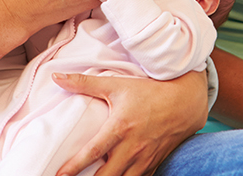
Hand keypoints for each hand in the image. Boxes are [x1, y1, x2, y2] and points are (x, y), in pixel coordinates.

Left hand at [51, 71, 207, 175]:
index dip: (74, 166)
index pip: (92, 152)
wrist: (186, 101)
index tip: (59, 174)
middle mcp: (132, 148)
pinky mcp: (154, 163)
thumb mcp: (117, 84)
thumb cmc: (149, 91)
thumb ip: (85, 83)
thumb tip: (57, 77)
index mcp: (120, 128)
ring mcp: (145, 158)